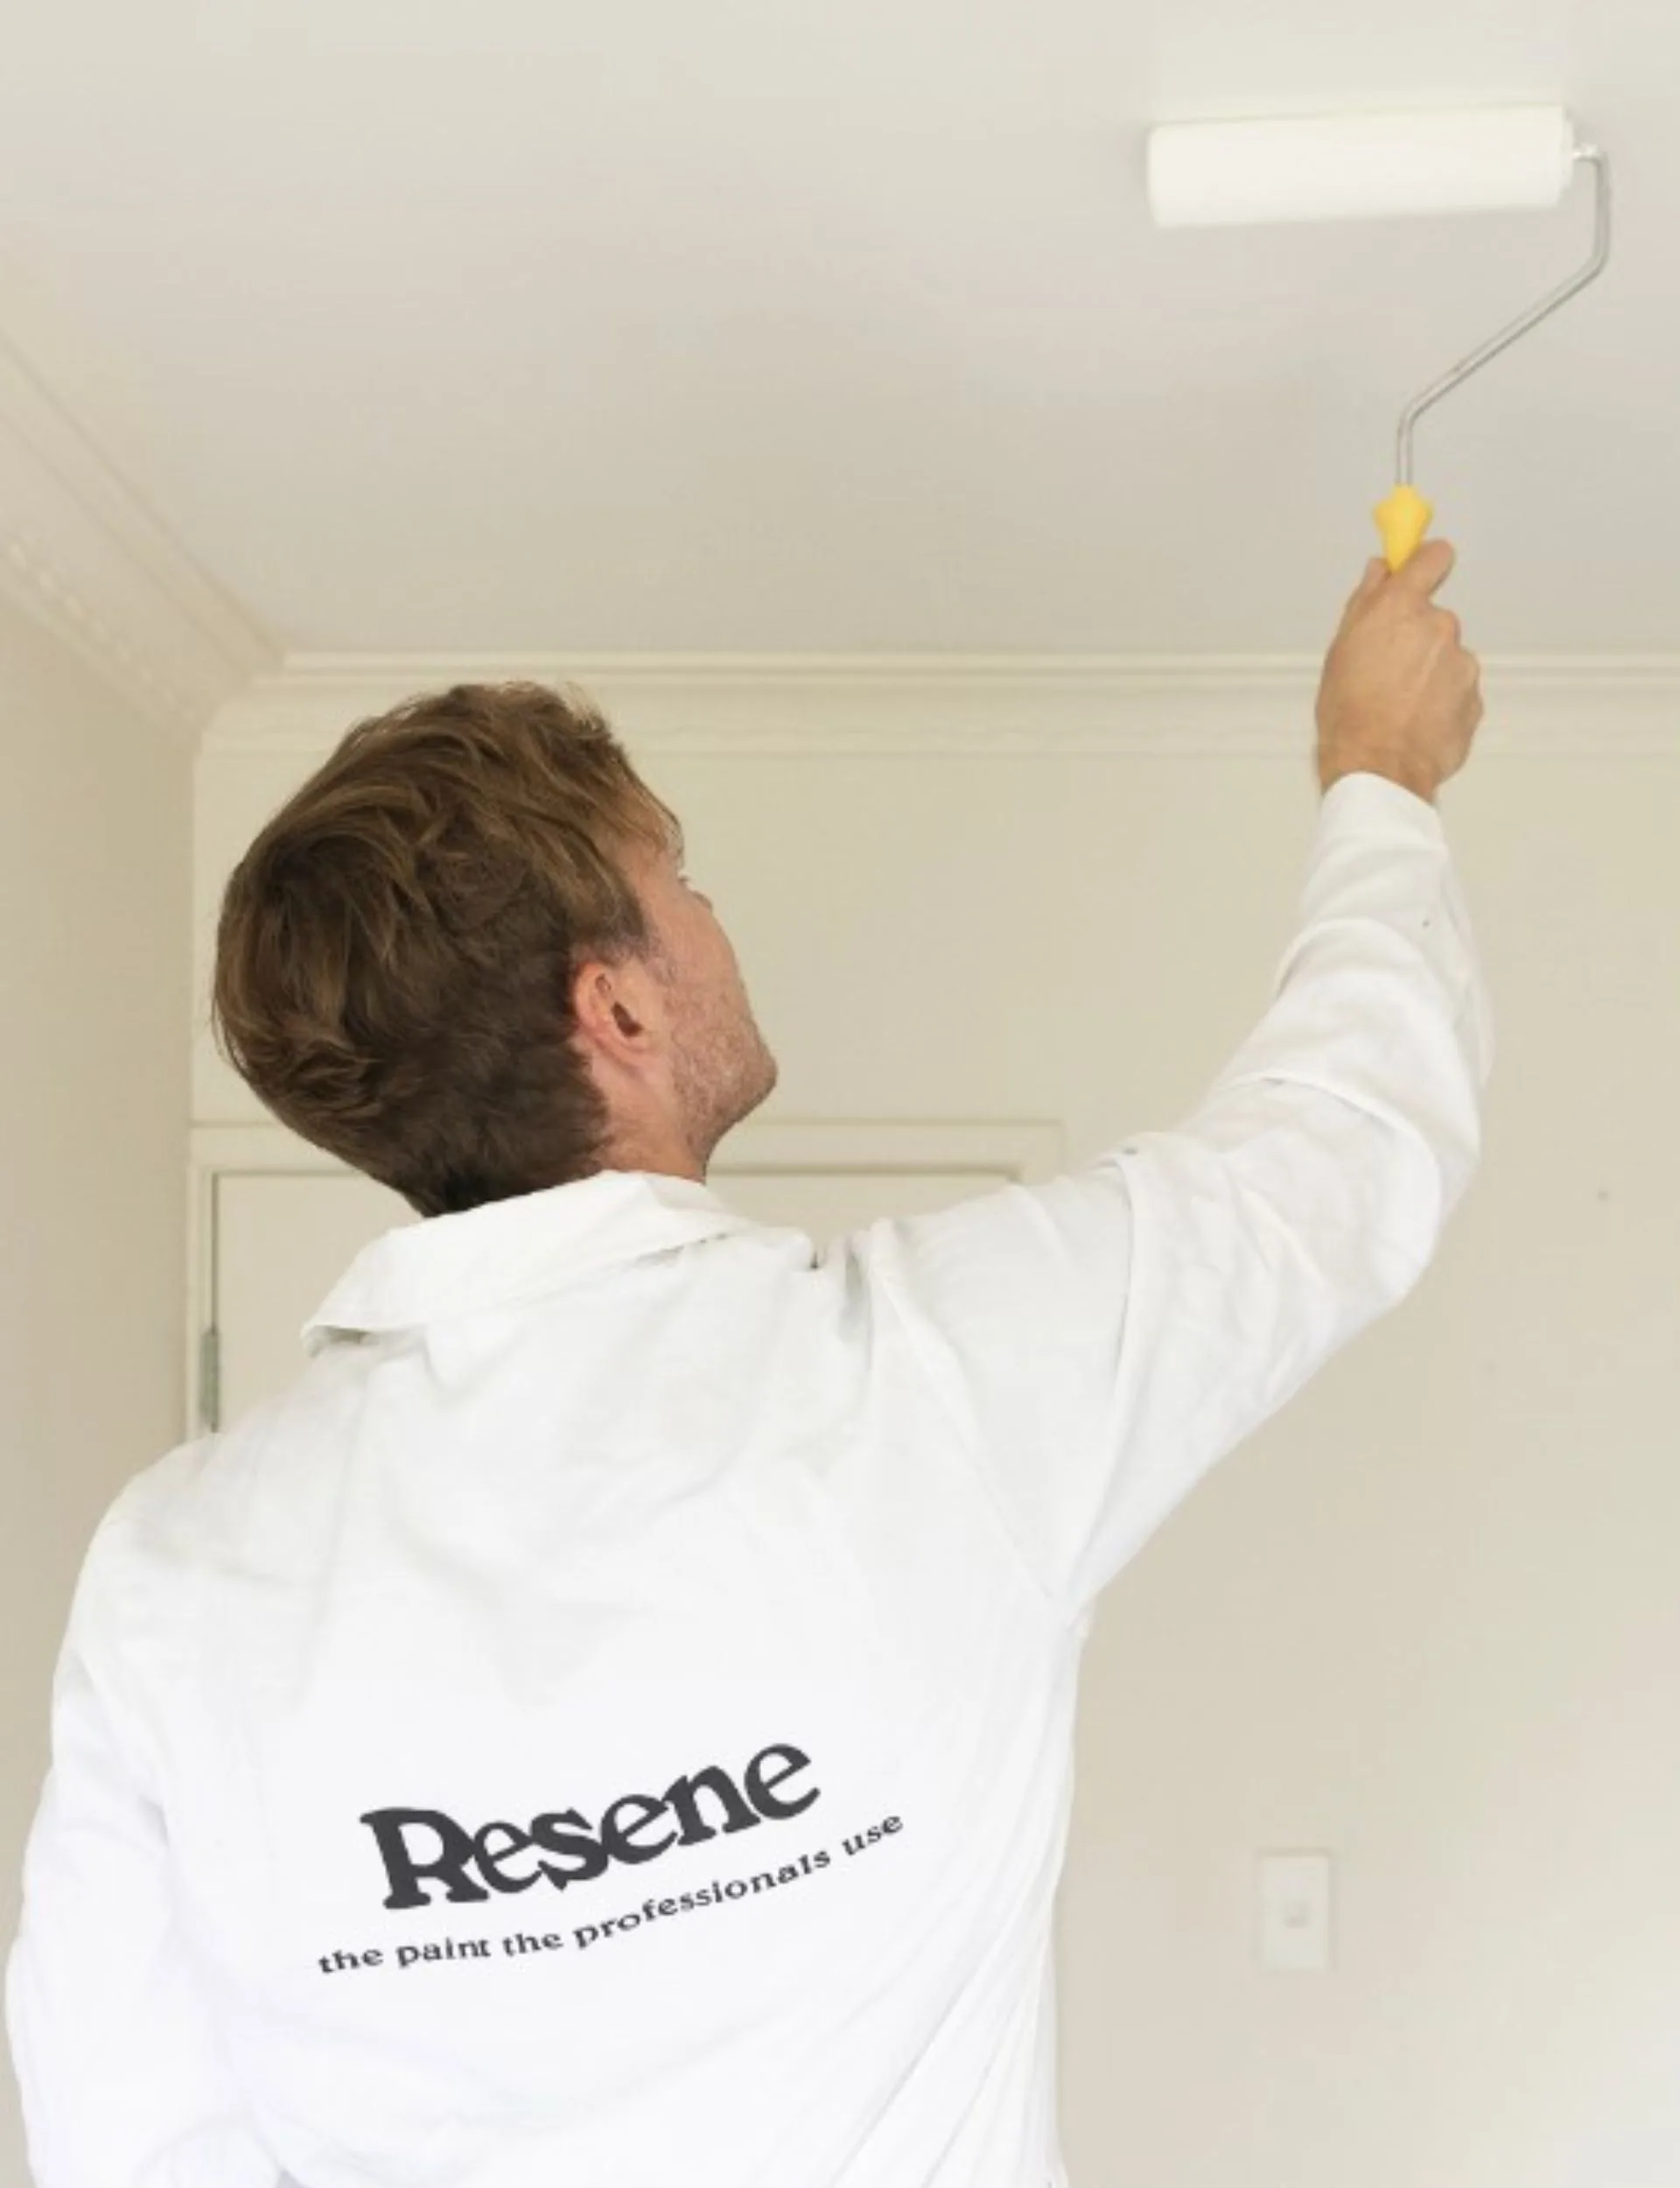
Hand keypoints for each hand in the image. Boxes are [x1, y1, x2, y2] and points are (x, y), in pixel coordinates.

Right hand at [1316, 540, 1483, 803]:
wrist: (1377, 770)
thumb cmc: (1350, 715)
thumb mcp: (1341, 651)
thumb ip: (1366, 602)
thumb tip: (1380, 571)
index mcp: (1402, 608)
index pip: (1431, 558)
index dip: (1426, 561)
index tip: (1421, 565)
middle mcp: (1440, 627)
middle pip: (1433, 619)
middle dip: (1415, 638)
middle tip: (1385, 671)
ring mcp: (1462, 664)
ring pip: (1446, 659)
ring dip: (1428, 674)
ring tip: (1397, 706)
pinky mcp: (1474, 699)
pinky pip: (1457, 692)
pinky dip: (1440, 703)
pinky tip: (1413, 722)